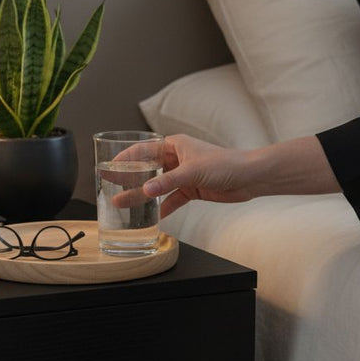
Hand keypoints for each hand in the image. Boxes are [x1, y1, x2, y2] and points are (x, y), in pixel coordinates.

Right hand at [118, 135, 257, 217]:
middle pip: (148, 169)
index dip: (125, 159)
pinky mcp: (192, 189)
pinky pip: (172, 198)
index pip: (144, 150)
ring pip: (158, 185)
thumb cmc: (225, 163)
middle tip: (110, 186)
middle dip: (130, 178)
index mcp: (175, 144)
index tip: (109, 166)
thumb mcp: (192, 171)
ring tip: (123, 203)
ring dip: (143, 194)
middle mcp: (177, 158)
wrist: (250, 177)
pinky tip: (153, 215)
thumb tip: (145, 191)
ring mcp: (184, 174)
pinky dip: (164, 206)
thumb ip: (167, 182)